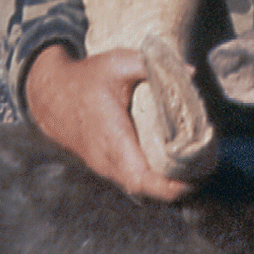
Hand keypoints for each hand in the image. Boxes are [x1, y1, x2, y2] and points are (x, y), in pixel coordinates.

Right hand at [23, 43, 195, 202]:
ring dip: (165, 185)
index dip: (168, 187)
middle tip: (203, 172)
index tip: (193, 180)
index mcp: (112, 137)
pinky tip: (171, 166)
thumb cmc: (85, 78)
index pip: (141, 177)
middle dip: (176, 187)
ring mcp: (104, 166)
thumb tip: (190, 72)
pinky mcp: (105, 166)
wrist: (50, 94)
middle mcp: (107, 159)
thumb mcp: (118, 63)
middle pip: (145, 190)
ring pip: (139, 188)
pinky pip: (132, 180)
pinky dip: (152, 179)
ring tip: (193, 170)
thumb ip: (152, 66)